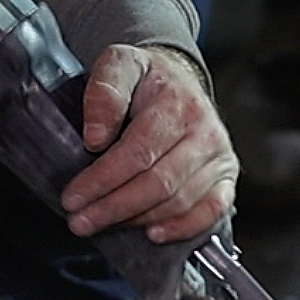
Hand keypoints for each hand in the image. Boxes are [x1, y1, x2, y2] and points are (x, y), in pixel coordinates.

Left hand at [60, 45, 238, 242]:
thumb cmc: (145, 79)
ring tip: (102, 225)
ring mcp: (219, 156)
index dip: (102, 180)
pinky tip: (154, 234)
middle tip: (80, 221)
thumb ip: (104, 92)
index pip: (138, 153)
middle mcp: (205, 131)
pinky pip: (212, 210)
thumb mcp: (118, 65)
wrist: (177, 79)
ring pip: (178, 201)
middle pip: (158, 183)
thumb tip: (95, 137)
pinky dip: (183, 227)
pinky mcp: (226, 176)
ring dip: (137, 220)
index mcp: (177, 103)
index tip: (73, 197)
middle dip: (113, 207)